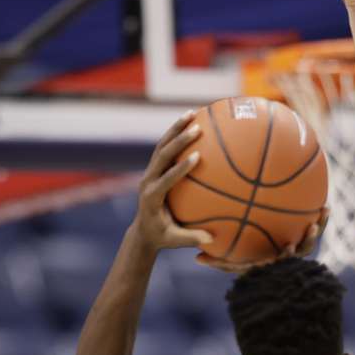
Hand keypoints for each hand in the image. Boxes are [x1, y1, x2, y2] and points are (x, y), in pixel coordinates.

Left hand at [133, 112, 213, 251]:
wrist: (143, 231)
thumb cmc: (162, 237)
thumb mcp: (174, 241)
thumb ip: (191, 238)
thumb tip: (211, 239)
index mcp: (151, 198)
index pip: (165, 180)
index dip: (179, 168)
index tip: (196, 157)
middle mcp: (148, 180)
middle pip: (162, 155)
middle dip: (178, 141)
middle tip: (197, 128)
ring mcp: (150, 172)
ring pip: (162, 145)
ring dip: (176, 128)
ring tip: (193, 113)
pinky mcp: (154, 168)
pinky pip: (165, 147)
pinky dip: (176, 133)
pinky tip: (193, 120)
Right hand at [196, 207, 329, 273]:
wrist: (268, 277)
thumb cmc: (245, 267)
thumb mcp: (229, 265)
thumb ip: (216, 262)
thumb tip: (196, 258)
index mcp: (274, 263)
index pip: (282, 261)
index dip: (287, 255)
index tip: (287, 246)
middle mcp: (288, 257)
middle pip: (303, 251)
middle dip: (309, 240)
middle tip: (312, 227)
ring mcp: (297, 249)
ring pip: (312, 239)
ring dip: (320, 225)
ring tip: (325, 209)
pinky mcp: (302, 238)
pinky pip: (313, 225)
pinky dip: (319, 216)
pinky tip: (323, 201)